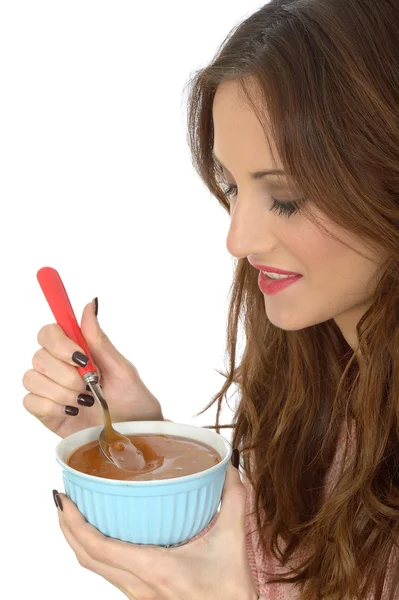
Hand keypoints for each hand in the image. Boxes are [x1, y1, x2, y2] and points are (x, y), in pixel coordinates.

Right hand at [23, 299, 162, 437]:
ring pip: (32, 378)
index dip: (59, 342)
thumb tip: (90, 304)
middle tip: (89, 384)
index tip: (81, 357)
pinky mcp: (46, 412)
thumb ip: (99, 340)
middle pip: (39, 355)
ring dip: (61, 391)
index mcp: (77, 352)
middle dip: (66, 373)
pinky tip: (73, 411)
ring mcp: (51, 390)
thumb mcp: (122, 369)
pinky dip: (52, 406)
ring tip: (86, 401)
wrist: (136, 435)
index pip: (49, 332)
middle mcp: (59, 368)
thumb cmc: (133, 400)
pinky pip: (30, 402)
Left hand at [55, 463, 257, 599]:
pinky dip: (94, 551)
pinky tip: (104, 535)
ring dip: (78, 540)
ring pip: (94, 568)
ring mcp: (137, 595)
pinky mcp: (141, 597)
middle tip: (62, 498)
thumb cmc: (230, 593)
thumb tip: (228, 467)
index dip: (74, 523)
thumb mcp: (233, 542)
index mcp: (154, 569)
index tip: (63, 499)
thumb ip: (233, 500)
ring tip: (75, 512)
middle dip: (67, 527)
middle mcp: (138, 585)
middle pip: (86, 558)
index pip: (98, 548)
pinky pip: (108, 573)